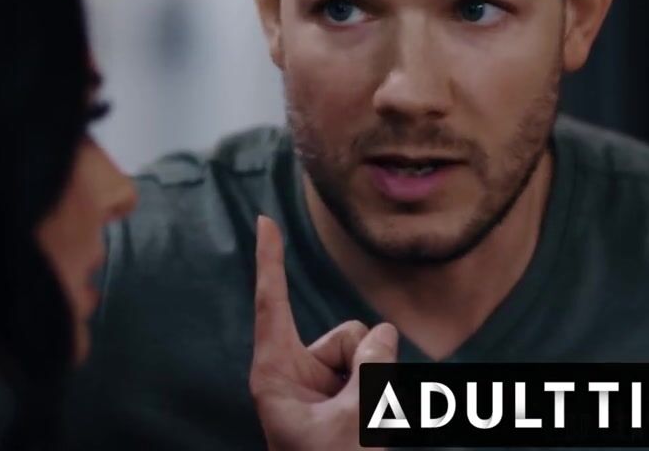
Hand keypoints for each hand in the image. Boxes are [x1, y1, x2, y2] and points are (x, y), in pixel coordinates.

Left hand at [249, 215, 398, 450]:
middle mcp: (295, 373)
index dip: (270, 259)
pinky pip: (376, 370)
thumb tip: (383, 334)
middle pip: (345, 334)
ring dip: (378, 383)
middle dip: (366, 362)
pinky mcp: (342, 396)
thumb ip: (371, 368)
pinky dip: (384, 393)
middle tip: (362, 418)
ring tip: (366, 428)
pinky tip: (374, 426)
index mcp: (275, 375)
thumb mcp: (354, 422)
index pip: (272, 303)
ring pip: (367, 351)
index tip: (264, 220)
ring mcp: (320, 384)